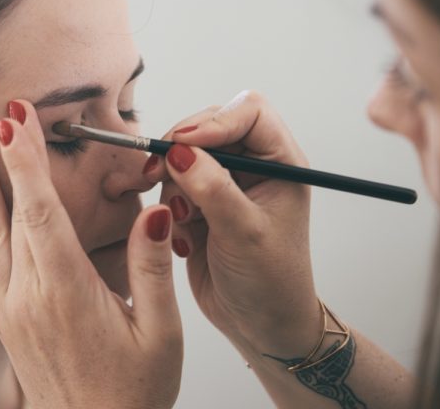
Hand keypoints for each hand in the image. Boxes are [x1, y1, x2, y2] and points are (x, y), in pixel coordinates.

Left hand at [0, 100, 182, 408]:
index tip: (20, 121)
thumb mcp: (160, 330)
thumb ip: (151, 267)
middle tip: (1, 116)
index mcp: (66, 288)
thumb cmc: (133, 391)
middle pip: (12, 213)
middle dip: (6, 160)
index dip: (29, 161)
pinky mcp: (5, 323)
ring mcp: (12, 308)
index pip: (41, 209)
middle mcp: (30, 294)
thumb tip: (153, 211)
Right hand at [145, 90, 320, 358]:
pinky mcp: (201, 203)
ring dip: (172, 184)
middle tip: (158, 173)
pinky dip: (168, 206)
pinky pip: (171, 184)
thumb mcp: (244, 234)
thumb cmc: (270, 283)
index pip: (248, 112)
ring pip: (183, 156)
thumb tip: (178, 151)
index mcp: (281, 162)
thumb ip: (213, 189)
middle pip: (209, 126)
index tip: (182, 145)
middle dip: (180, 151)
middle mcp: (254, 165)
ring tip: (183, 221)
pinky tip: (183, 238)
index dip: (213, 121)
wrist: (260, 327)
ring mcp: (226, 183)